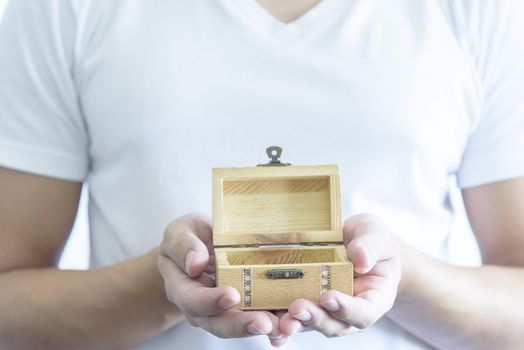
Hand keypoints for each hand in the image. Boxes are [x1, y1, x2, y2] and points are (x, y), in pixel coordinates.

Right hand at [157, 214, 285, 345]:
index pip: (193, 300)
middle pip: (219, 323)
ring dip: (262, 327)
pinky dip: (274, 322)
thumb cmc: (188, 238)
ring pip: (240, 325)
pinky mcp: (244, 307)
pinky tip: (289, 323)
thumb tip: (195, 264)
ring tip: (282, 326)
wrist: (198, 249)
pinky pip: (258, 317)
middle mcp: (202, 307)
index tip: (231, 295)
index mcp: (182, 288)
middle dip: (242, 324)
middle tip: (264, 323)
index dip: (211, 302)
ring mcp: (223, 311)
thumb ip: (183, 245)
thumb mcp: (180, 232)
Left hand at [279, 214, 401, 337]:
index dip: (346, 309)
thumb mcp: (375, 234)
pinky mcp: (305, 304)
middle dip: (314, 318)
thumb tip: (361, 259)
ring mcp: (325, 311)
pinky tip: (263, 322)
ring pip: (310, 324)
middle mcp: (348, 312)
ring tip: (279, 322)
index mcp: (372, 299)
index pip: (362, 312)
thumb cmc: (371, 240)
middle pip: (333, 324)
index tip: (329, 297)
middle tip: (297, 309)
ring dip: (293, 324)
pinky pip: (291, 316)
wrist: (356, 244)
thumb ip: (371, 246)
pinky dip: (277, 321)